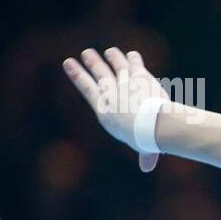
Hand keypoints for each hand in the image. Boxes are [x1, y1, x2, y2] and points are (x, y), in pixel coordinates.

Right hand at [62, 47, 168, 172]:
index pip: (87, 89)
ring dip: (113, 58)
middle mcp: (112, 94)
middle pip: (100, 75)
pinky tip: (132, 54)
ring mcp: (125, 83)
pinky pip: (135, 65)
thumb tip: (147, 167)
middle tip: (85, 53)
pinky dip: (134, 59)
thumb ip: (146, 154)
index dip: (78, 75)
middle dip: (93, 63)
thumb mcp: (142, 147)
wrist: (152, 124)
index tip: (68, 63)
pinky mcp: (140, 76)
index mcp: (105, 110)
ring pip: (116, 66)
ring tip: (109, 51)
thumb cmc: (145, 138)